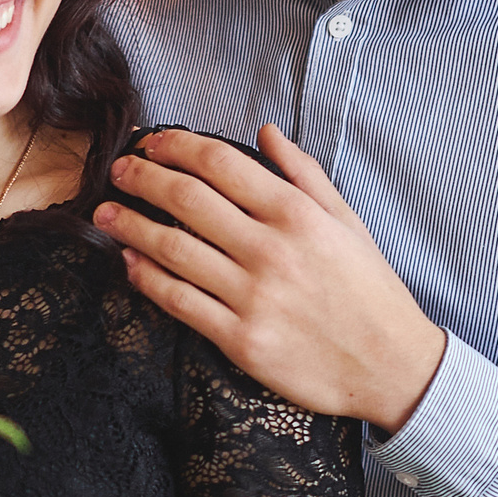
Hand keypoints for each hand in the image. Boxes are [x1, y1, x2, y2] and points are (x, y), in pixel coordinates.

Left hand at [94, 126, 446, 432]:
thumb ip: (303, 173)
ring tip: (105, 212)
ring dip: (130, 225)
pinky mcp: (241, 339)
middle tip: (118, 170)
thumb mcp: (347, 221)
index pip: (220, 163)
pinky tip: (129, 261)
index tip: (152, 143)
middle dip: (143, 178)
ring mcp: (253, 296)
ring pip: (173, 249)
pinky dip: (147, 278)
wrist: (392, 365)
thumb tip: (265, 131)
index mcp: (296, 214)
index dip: (176, 146)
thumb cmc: (370, 290)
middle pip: (187, 199)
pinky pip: (180, 302)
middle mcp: (271, 249)